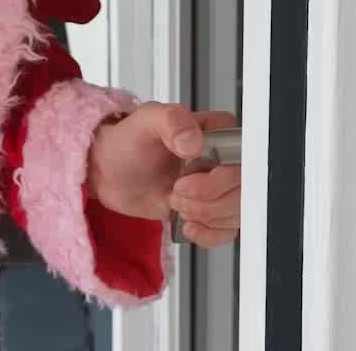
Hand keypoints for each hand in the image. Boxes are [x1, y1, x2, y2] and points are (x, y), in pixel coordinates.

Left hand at [87, 103, 241, 248]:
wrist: (111, 174)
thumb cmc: (128, 142)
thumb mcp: (145, 121)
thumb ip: (171, 121)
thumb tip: (193, 142)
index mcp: (216, 132)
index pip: (245, 156)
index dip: (221, 173)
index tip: (189, 174)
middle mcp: (222, 159)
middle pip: (244, 188)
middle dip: (208, 199)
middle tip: (177, 191)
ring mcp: (218, 186)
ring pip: (238, 211)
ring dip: (205, 216)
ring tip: (177, 203)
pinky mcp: (210, 209)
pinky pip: (228, 230)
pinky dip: (208, 233)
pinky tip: (187, 224)